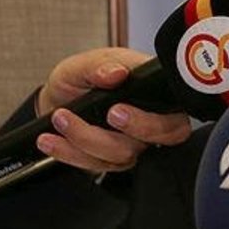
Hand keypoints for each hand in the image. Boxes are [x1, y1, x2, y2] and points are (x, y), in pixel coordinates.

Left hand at [34, 48, 191, 172]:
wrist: (57, 99)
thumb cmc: (82, 78)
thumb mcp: (86, 62)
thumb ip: (101, 64)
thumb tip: (117, 72)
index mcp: (156, 90)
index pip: (177, 110)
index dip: (157, 117)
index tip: (120, 108)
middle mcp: (152, 118)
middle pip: (163, 137)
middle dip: (134, 129)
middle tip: (107, 113)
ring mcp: (134, 142)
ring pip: (124, 154)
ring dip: (86, 138)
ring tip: (60, 118)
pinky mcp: (113, 160)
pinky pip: (97, 165)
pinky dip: (69, 152)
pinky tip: (50, 140)